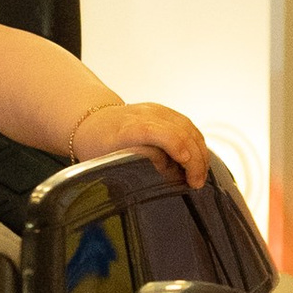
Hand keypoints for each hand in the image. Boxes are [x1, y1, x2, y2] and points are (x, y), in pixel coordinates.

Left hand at [70, 98, 210, 187]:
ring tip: (200, 175)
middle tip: (196, 182)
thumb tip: (168, 172)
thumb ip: (135, 166)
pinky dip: (197, 143)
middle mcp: (141, 115)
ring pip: (187, 127)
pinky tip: (199, 160)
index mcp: (124, 129)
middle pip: (177, 130)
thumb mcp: (106, 162)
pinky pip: (188, 125)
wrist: (92, 122)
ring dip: (200, 152)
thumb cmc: (98, 146)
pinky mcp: (163, 111)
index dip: (172, 143)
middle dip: (193, 158)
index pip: (152, 131)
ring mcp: (154, 110)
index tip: (184, 161)